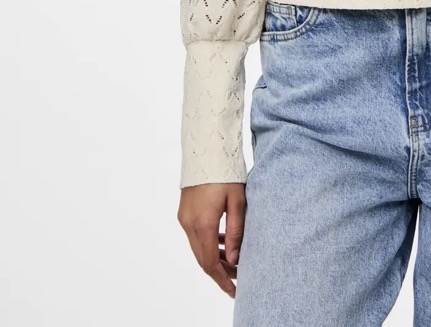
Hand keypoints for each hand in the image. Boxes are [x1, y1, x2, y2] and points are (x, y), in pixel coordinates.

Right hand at [177, 182, 246, 296]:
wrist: (206, 148)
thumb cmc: (226, 171)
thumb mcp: (238, 200)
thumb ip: (236, 232)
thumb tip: (235, 260)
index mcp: (203, 222)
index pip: (210, 263)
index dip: (222, 279)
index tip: (234, 291)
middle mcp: (189, 223)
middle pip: (202, 259)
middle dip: (220, 272)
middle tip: (238, 279)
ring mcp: (184, 218)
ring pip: (198, 248)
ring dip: (214, 258)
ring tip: (234, 262)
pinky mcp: (184, 212)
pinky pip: (195, 236)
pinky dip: (208, 244)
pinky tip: (223, 243)